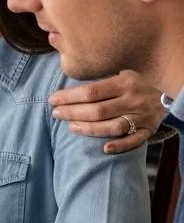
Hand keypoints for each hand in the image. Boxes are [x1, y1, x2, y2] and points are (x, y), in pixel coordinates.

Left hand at [49, 69, 163, 153]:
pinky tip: (104, 148)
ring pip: (113, 126)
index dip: (69, 97)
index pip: (91, 92)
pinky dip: (120, 145)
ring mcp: (142, 117)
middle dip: (73, 113)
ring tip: (71, 127)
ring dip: (90, 129)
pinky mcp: (148, 130)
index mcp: (124, 83)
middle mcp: (133, 100)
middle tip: (56, 114)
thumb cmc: (135, 85)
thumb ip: (99, 78)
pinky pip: (134, 141)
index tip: (53, 100)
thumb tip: (68, 80)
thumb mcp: (121, 74)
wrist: (169, 96)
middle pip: (98, 110)